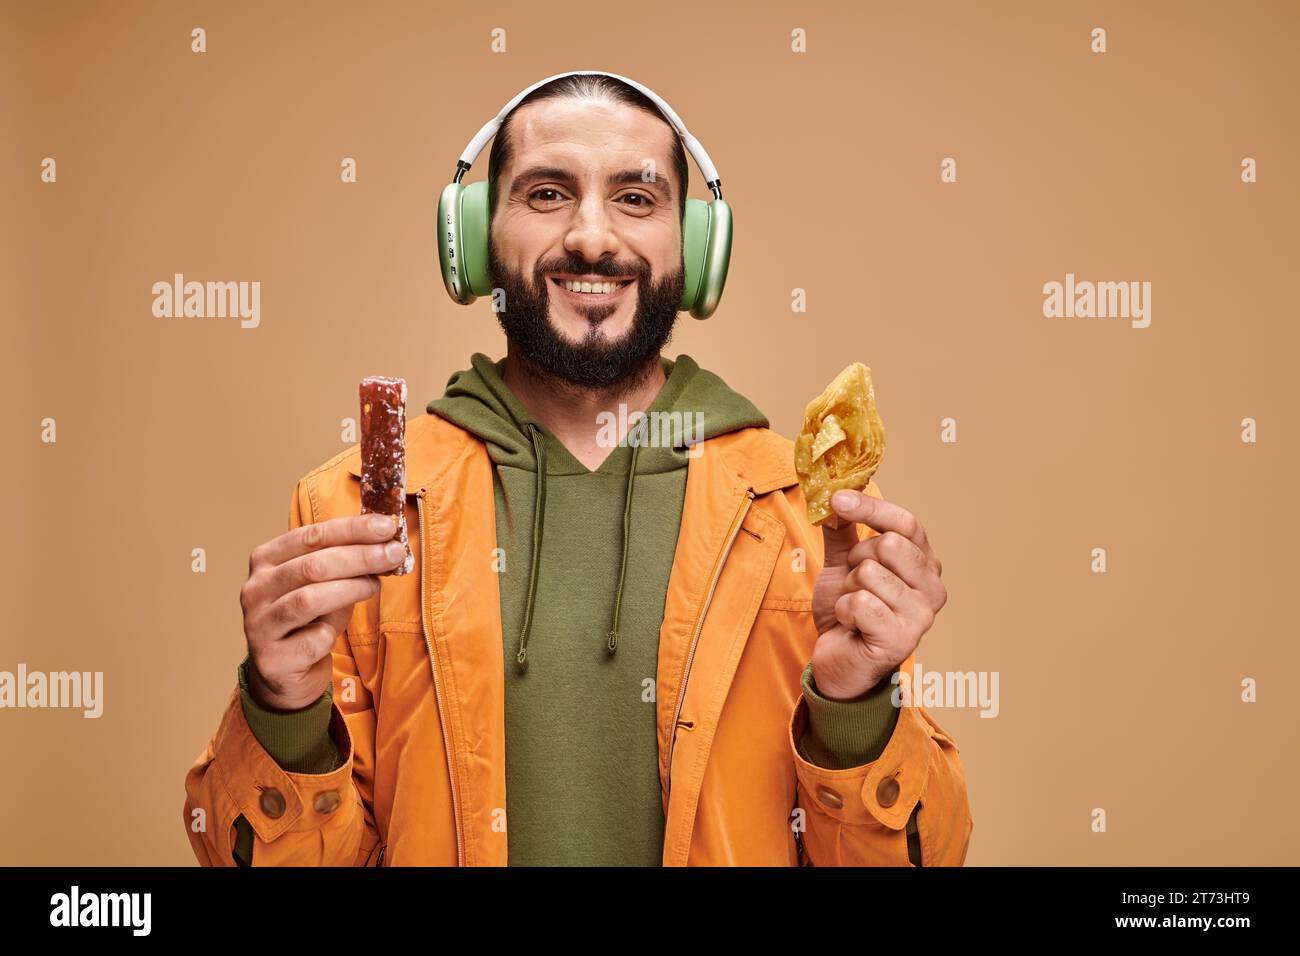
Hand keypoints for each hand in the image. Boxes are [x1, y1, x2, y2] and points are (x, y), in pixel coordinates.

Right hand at [240, 514, 406, 709]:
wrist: (284, 673)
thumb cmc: (309, 620)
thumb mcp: (324, 585)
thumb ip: (345, 564)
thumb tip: (387, 545)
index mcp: (266, 560)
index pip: (311, 536)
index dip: (351, 529)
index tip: (386, 526)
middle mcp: (255, 589)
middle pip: (313, 565)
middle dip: (360, 556)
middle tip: (394, 553)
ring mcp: (259, 624)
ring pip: (309, 599)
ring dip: (351, 588)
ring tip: (375, 585)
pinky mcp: (271, 658)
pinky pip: (313, 639)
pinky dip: (332, 632)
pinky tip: (336, 633)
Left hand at [810, 489, 946, 699]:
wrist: (838, 662)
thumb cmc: (848, 613)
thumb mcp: (842, 565)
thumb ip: (844, 531)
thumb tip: (836, 494)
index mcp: (924, 564)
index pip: (906, 523)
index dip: (870, 507)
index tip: (838, 498)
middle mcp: (933, 588)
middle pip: (888, 545)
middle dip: (856, 561)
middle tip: (852, 583)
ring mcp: (921, 616)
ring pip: (870, 573)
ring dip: (848, 589)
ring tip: (853, 608)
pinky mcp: (901, 639)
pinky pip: (860, 602)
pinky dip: (844, 611)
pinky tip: (851, 625)